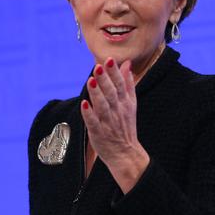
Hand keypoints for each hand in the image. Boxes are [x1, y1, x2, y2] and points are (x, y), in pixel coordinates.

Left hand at [81, 57, 149, 193]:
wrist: (126, 154)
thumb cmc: (126, 126)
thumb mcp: (131, 103)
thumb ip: (128, 83)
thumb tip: (126, 64)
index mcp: (125, 103)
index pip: (120, 85)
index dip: (114, 72)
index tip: (109, 60)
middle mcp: (117, 111)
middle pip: (111, 93)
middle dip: (104, 80)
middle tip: (98, 66)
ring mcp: (108, 122)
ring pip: (102, 106)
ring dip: (96, 94)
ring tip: (91, 81)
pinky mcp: (98, 134)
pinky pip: (93, 123)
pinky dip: (89, 114)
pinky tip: (84, 104)